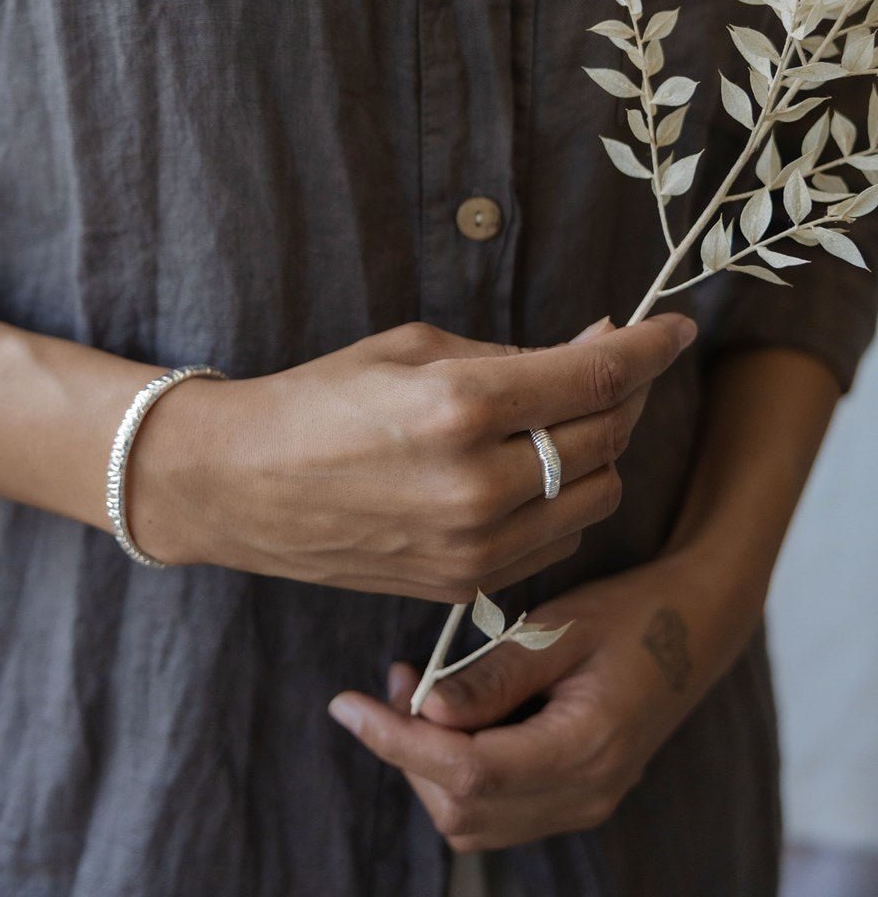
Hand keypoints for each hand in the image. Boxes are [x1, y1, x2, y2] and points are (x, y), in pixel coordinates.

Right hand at [127, 314, 695, 598]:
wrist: (240, 486)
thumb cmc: (316, 400)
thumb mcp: (411, 349)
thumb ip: (512, 358)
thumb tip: (592, 352)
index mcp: (460, 407)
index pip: (596, 378)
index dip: (648, 347)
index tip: (674, 329)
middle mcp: (477, 486)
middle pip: (608, 438)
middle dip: (628, 394)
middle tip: (615, 367)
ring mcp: (472, 547)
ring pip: (595, 497)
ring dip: (599, 452)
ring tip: (567, 421)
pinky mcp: (460, 585)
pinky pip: (555, 541)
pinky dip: (565, 501)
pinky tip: (534, 473)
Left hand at [327, 550, 765, 848]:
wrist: (695, 625)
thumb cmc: (630, 614)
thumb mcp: (558, 629)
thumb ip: (494, 676)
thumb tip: (424, 712)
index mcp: (585, 748)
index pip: (467, 772)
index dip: (396, 742)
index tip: (346, 705)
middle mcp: (585, 793)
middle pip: (463, 807)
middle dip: (408, 751)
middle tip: (395, 680)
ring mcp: (583, 801)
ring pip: (473, 819)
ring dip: (428, 764)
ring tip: (416, 690)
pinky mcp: (575, 794)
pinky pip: (497, 808)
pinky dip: (456, 770)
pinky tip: (451, 715)